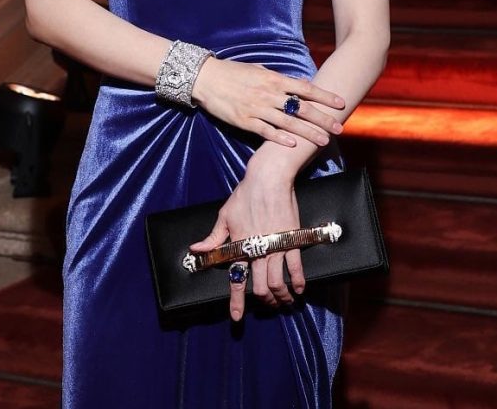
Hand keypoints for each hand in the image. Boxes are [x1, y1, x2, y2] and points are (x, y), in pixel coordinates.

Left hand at [188, 152, 302, 321]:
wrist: (268, 179)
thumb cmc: (245, 194)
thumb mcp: (224, 215)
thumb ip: (213, 237)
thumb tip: (196, 250)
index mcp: (240, 246)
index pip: (236, 279)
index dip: (237, 301)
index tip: (237, 317)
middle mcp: (258, 250)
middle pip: (261, 286)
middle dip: (265, 301)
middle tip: (268, 305)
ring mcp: (275, 246)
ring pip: (278, 282)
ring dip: (281, 296)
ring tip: (284, 301)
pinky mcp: (291, 239)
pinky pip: (296, 266)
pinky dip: (299, 281)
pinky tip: (300, 289)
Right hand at [191, 57, 344, 147]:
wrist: (206, 78)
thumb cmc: (233, 72)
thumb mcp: (258, 69)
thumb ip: (278, 78)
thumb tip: (298, 83)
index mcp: (273, 79)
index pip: (305, 88)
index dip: (324, 96)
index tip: (340, 103)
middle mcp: (268, 93)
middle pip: (301, 108)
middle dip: (322, 119)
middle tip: (339, 127)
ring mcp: (257, 108)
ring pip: (288, 123)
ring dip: (308, 133)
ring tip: (324, 141)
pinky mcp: (244, 120)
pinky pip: (265, 131)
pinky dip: (280, 138)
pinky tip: (294, 145)